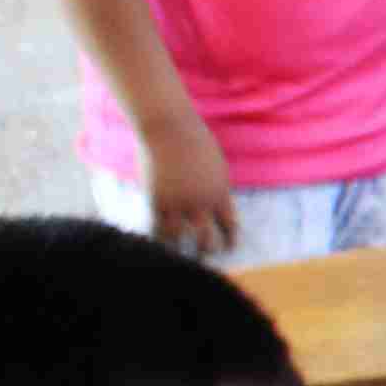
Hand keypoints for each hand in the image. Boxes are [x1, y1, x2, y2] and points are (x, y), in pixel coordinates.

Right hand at [138, 114, 237, 257]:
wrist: (170, 129)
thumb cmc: (193, 140)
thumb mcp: (214, 165)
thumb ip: (215, 187)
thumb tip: (214, 203)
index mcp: (220, 194)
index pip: (230, 225)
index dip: (230, 239)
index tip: (229, 248)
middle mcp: (201, 203)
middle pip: (206, 238)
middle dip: (207, 250)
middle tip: (204, 256)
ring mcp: (177, 203)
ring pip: (179, 238)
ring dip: (180, 249)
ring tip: (178, 257)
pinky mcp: (155, 200)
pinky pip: (156, 227)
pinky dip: (158, 239)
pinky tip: (157, 246)